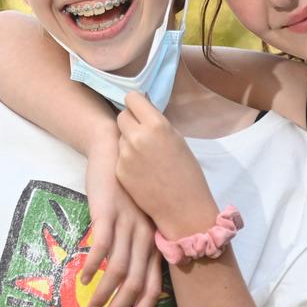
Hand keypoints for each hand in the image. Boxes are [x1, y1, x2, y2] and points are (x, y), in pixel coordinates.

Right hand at [80, 139, 164, 306]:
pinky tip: (84, 278)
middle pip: (136, 284)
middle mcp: (145, 235)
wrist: (114, 149)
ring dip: (103, 295)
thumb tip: (127, 282)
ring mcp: (127, 224)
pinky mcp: (108, 213)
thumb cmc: (125, 189)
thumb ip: (136, 247)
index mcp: (154, 240)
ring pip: (119, 270)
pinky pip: (101, 246)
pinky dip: (93, 267)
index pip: (155, 285)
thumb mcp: (138, 219)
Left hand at [115, 92, 217, 239]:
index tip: (141, 110)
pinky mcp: (119, 171)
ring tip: (145, 156)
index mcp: (157, 125)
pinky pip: (119, 155)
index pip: (132, 98)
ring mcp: (125, 155)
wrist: (183, 208)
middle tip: (142, 132)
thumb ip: (157, 124)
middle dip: (130, 121)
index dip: (137, 104)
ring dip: (128, 140)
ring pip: (120, 136)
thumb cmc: (187, 172)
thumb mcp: (177, 139)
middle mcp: (137, 137)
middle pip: (122, 116)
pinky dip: (127, 159)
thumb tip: (143, 110)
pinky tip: (141, 170)